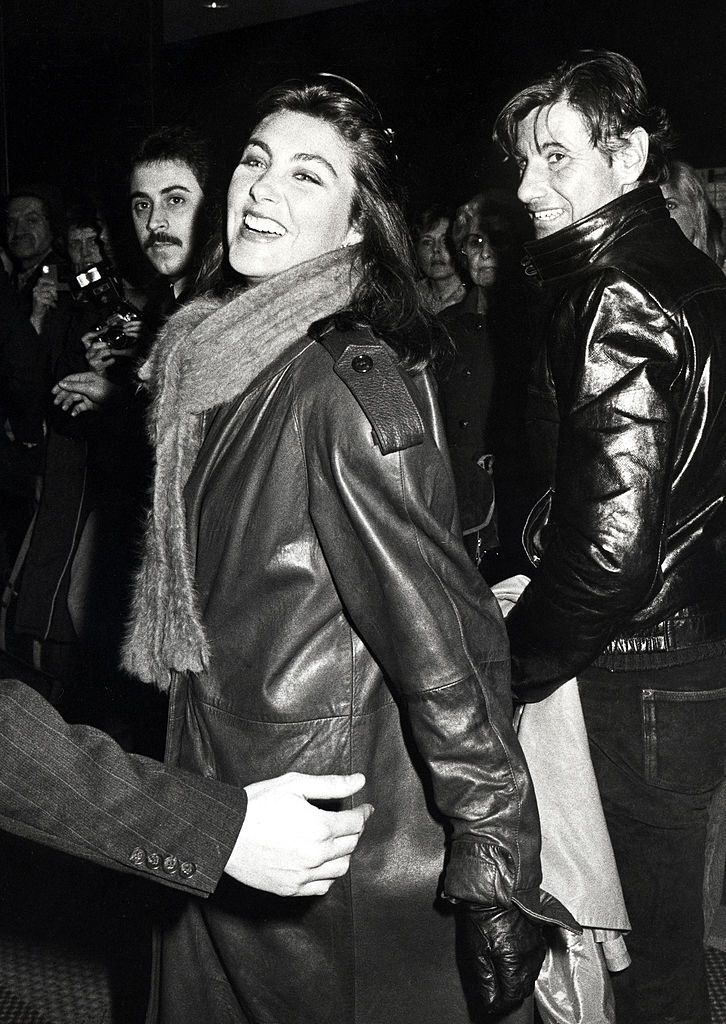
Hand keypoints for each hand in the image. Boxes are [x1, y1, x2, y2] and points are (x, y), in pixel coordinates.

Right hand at [31, 277, 56, 330]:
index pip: (41, 280)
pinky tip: (52, 306)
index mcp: (37, 288)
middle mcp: (36, 290)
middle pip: (48, 287)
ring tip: (52, 303)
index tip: (53, 283)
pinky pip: (49, 300)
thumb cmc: (42, 304)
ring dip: (52, 300)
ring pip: (49, 294)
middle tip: (56, 298)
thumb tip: (55, 287)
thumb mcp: (46, 296)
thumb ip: (49, 290)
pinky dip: (52, 304)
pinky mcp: (38, 300)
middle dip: (54, 293)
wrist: (38, 313)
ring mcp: (36, 295)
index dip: (47, 280)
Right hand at [52, 371, 120, 414]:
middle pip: (70, 390)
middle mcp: (85, 385)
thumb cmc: (105, 391)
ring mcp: (87, 395)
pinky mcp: (89, 404)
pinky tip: (73, 413)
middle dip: (62, 396)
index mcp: (85, 378)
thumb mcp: (88, 387)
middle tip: (56, 402)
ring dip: (67, 403)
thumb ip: (74, 386)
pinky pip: (79, 406)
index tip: (53, 391)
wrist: (118, 402)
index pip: (69, 380)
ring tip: (64, 408)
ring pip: (73, 398)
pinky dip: (75, 410)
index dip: (60, 385)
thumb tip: (61, 383)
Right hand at [82, 325, 138, 374]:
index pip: (85, 338)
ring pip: (100, 353)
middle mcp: (88, 354)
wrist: (98, 374)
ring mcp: (91, 361)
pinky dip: (111, 360)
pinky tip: (113, 360)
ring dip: (108, 351)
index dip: (92, 334)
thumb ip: (101, 342)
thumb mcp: (98, 350)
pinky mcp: (97, 367)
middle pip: (94, 345)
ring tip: (112, 352)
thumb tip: (108, 330)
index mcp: (87, 348)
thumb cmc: (99, 360)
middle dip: (103, 344)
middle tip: (108, 344)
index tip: (102, 332)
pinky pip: (106, 362)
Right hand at [225, 772, 372, 895]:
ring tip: (338, 841)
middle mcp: (316, 855)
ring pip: (341, 868)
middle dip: (355, 830)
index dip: (363, 813)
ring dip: (345, 853)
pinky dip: (329, 875)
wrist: (225, 834)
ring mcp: (304, 875)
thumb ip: (331, 784)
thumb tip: (359, 781)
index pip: (355, 823)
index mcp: (319, 827)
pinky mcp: (291, 888)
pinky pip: (322, 887)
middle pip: (351, 845)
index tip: (365, 808)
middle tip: (351, 821)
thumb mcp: (294, 785)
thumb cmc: (257, 805)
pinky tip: (323, 863)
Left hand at [456, 904, 545, 1015]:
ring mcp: (537, 947)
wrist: (494, 890)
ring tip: (502, 973)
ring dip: (518, 980)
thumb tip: (490, 1002)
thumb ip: (486, 980)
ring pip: (530, 976)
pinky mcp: (539, 938)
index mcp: (514, 963)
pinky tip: (514, 960)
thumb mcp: (477, 951)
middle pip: (523, 988)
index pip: (511, 996)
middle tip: (495, 989)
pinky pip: (535, 962)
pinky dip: (525, 966)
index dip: (500, 1003)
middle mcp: (530, 958)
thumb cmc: (482, 916)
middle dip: (509, 992)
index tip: (491, 1002)